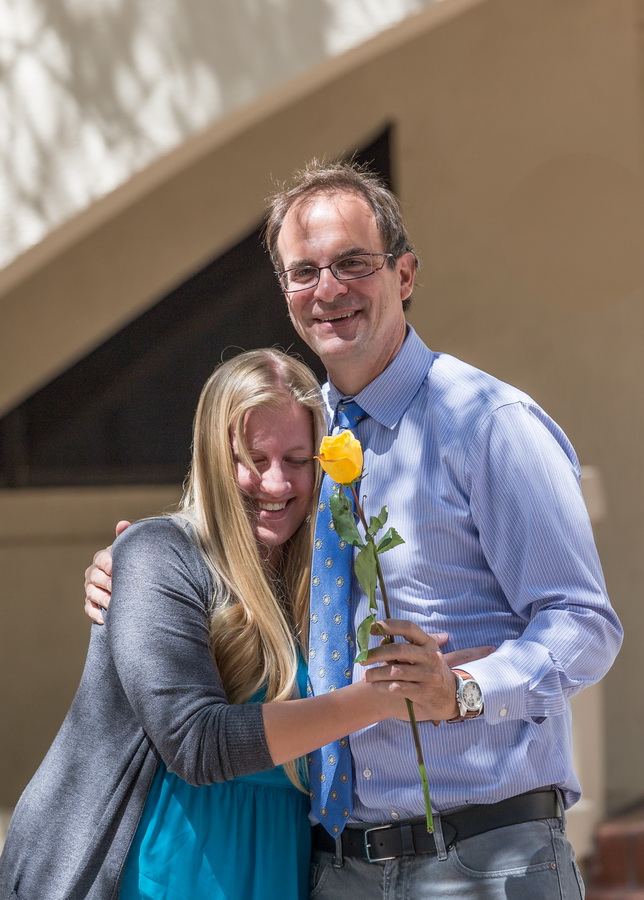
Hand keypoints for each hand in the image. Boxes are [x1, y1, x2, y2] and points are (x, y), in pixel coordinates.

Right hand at [83, 521, 129, 624]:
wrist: (135, 582)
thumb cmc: (132, 563)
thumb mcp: (130, 551)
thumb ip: (125, 537)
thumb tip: (122, 524)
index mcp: (102, 558)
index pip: (101, 559)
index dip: (108, 564)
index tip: (116, 569)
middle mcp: (94, 572)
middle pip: (94, 577)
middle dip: (106, 583)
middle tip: (116, 588)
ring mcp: (91, 588)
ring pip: (91, 593)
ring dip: (102, 599)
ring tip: (113, 604)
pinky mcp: (92, 603)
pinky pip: (89, 608)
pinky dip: (95, 613)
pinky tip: (104, 618)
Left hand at [360, 619, 493, 721]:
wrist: (450, 697)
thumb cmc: (431, 671)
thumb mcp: (424, 655)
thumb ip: (404, 646)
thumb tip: (382, 640)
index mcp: (428, 643)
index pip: (408, 627)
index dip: (389, 625)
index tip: (372, 628)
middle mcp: (430, 657)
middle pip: (399, 650)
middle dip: (376, 654)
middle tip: (361, 659)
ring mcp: (428, 675)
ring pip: (396, 671)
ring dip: (376, 673)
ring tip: (365, 676)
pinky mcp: (423, 692)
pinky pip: (398, 688)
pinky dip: (383, 687)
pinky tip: (375, 686)